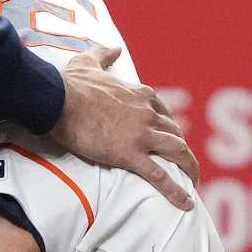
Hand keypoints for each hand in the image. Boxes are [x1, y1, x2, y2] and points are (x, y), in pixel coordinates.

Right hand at [47, 45, 196, 210]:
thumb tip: (113, 47)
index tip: (168, 135)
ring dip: (189, 167)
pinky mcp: (130, 155)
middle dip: (181, 148)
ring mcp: (141, 135)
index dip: (168, 125)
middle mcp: (147, 114)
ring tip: (193, 181)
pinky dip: (175, 191)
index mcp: (139, 95)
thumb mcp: (88, 62)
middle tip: (181, 162)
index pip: (163, 111)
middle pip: (174, 132)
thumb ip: (103, 54)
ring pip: (177, 151)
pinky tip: (186, 203)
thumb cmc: (71, 84)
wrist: (58, 101)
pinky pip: (159, 176)